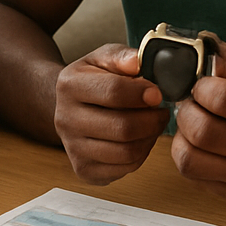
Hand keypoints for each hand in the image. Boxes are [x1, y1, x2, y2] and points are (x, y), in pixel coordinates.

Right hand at [53, 44, 168, 183]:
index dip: (142, 93)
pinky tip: (140, 139)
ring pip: (126, 152)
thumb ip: (122, 56)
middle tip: (160, 112)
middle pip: (122, 127)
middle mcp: (65, 119)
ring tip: (153, 124)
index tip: (157, 93)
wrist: (71, 104)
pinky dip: (141, 155)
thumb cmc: (94, 79)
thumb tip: (136, 63)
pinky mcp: (84, 169)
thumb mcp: (104, 58)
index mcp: (69, 85)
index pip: (113, 92)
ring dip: (149, 138)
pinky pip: (125, 168)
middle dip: (152, 120)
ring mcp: (72, 147)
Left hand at [170, 40, 225, 200]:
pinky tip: (203, 145)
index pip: (220, 98)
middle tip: (194, 105)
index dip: (202, 87)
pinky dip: (188, 155)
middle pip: (201, 131)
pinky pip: (192, 176)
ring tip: (195, 124)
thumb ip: (220, 56)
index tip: (204, 85)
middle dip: (187, 111)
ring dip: (182, 136)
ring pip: (189, 159)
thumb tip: (186, 52)